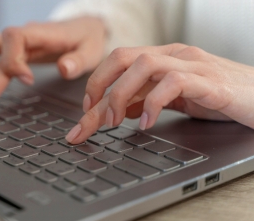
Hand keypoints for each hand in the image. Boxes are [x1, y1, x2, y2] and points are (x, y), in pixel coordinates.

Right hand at [0, 17, 105, 119]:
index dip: (14, 60)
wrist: (85, 27)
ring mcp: (15, 41)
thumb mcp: (92, 50)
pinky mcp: (12, 47)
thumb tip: (64, 68)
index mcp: (42, 34)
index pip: (15, 38)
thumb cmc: (88, 39)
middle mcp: (23, 36)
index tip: (27, 81)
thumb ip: (79, 60)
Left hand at [65, 43, 253, 142]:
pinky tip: (145, 123)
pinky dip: (153, 104)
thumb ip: (146, 99)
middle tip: (89, 112)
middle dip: (98, 84)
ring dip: (120, 94)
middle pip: (123, 56)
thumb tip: (116, 109)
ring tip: (114, 121)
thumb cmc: (218, 96)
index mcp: (162, 58)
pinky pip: (173, 83)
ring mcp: (191, 65)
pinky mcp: (209, 81)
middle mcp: (173, 55)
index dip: (95, 84)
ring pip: (143, 65)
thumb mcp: (174, 99)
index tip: (84, 110)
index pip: (118, 63)